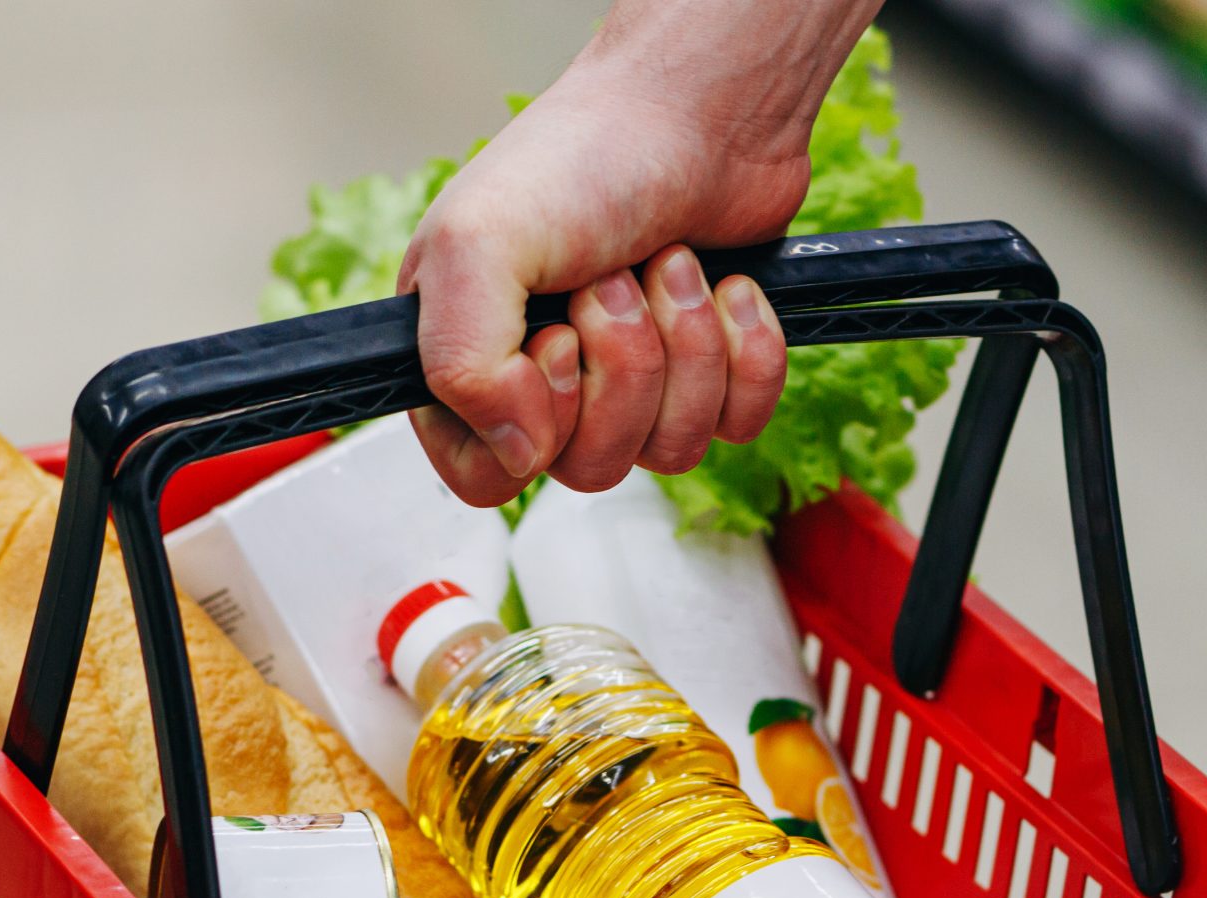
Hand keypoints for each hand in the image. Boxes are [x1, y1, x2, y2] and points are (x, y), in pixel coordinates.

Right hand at [397, 0, 879, 505]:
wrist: (702, 111)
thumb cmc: (582, 159)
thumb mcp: (478, 243)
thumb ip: (460, 364)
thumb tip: (518, 456)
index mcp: (471, 358)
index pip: (483, 476)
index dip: (531, 430)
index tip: (552, 345)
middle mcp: (545, 382)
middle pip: (588, 466)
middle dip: (622, 367)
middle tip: (616, 279)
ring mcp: (631, 384)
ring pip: (667, 453)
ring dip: (686, 351)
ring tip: (672, 264)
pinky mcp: (708, 376)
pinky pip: (736, 427)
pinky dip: (746, 356)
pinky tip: (730, 288)